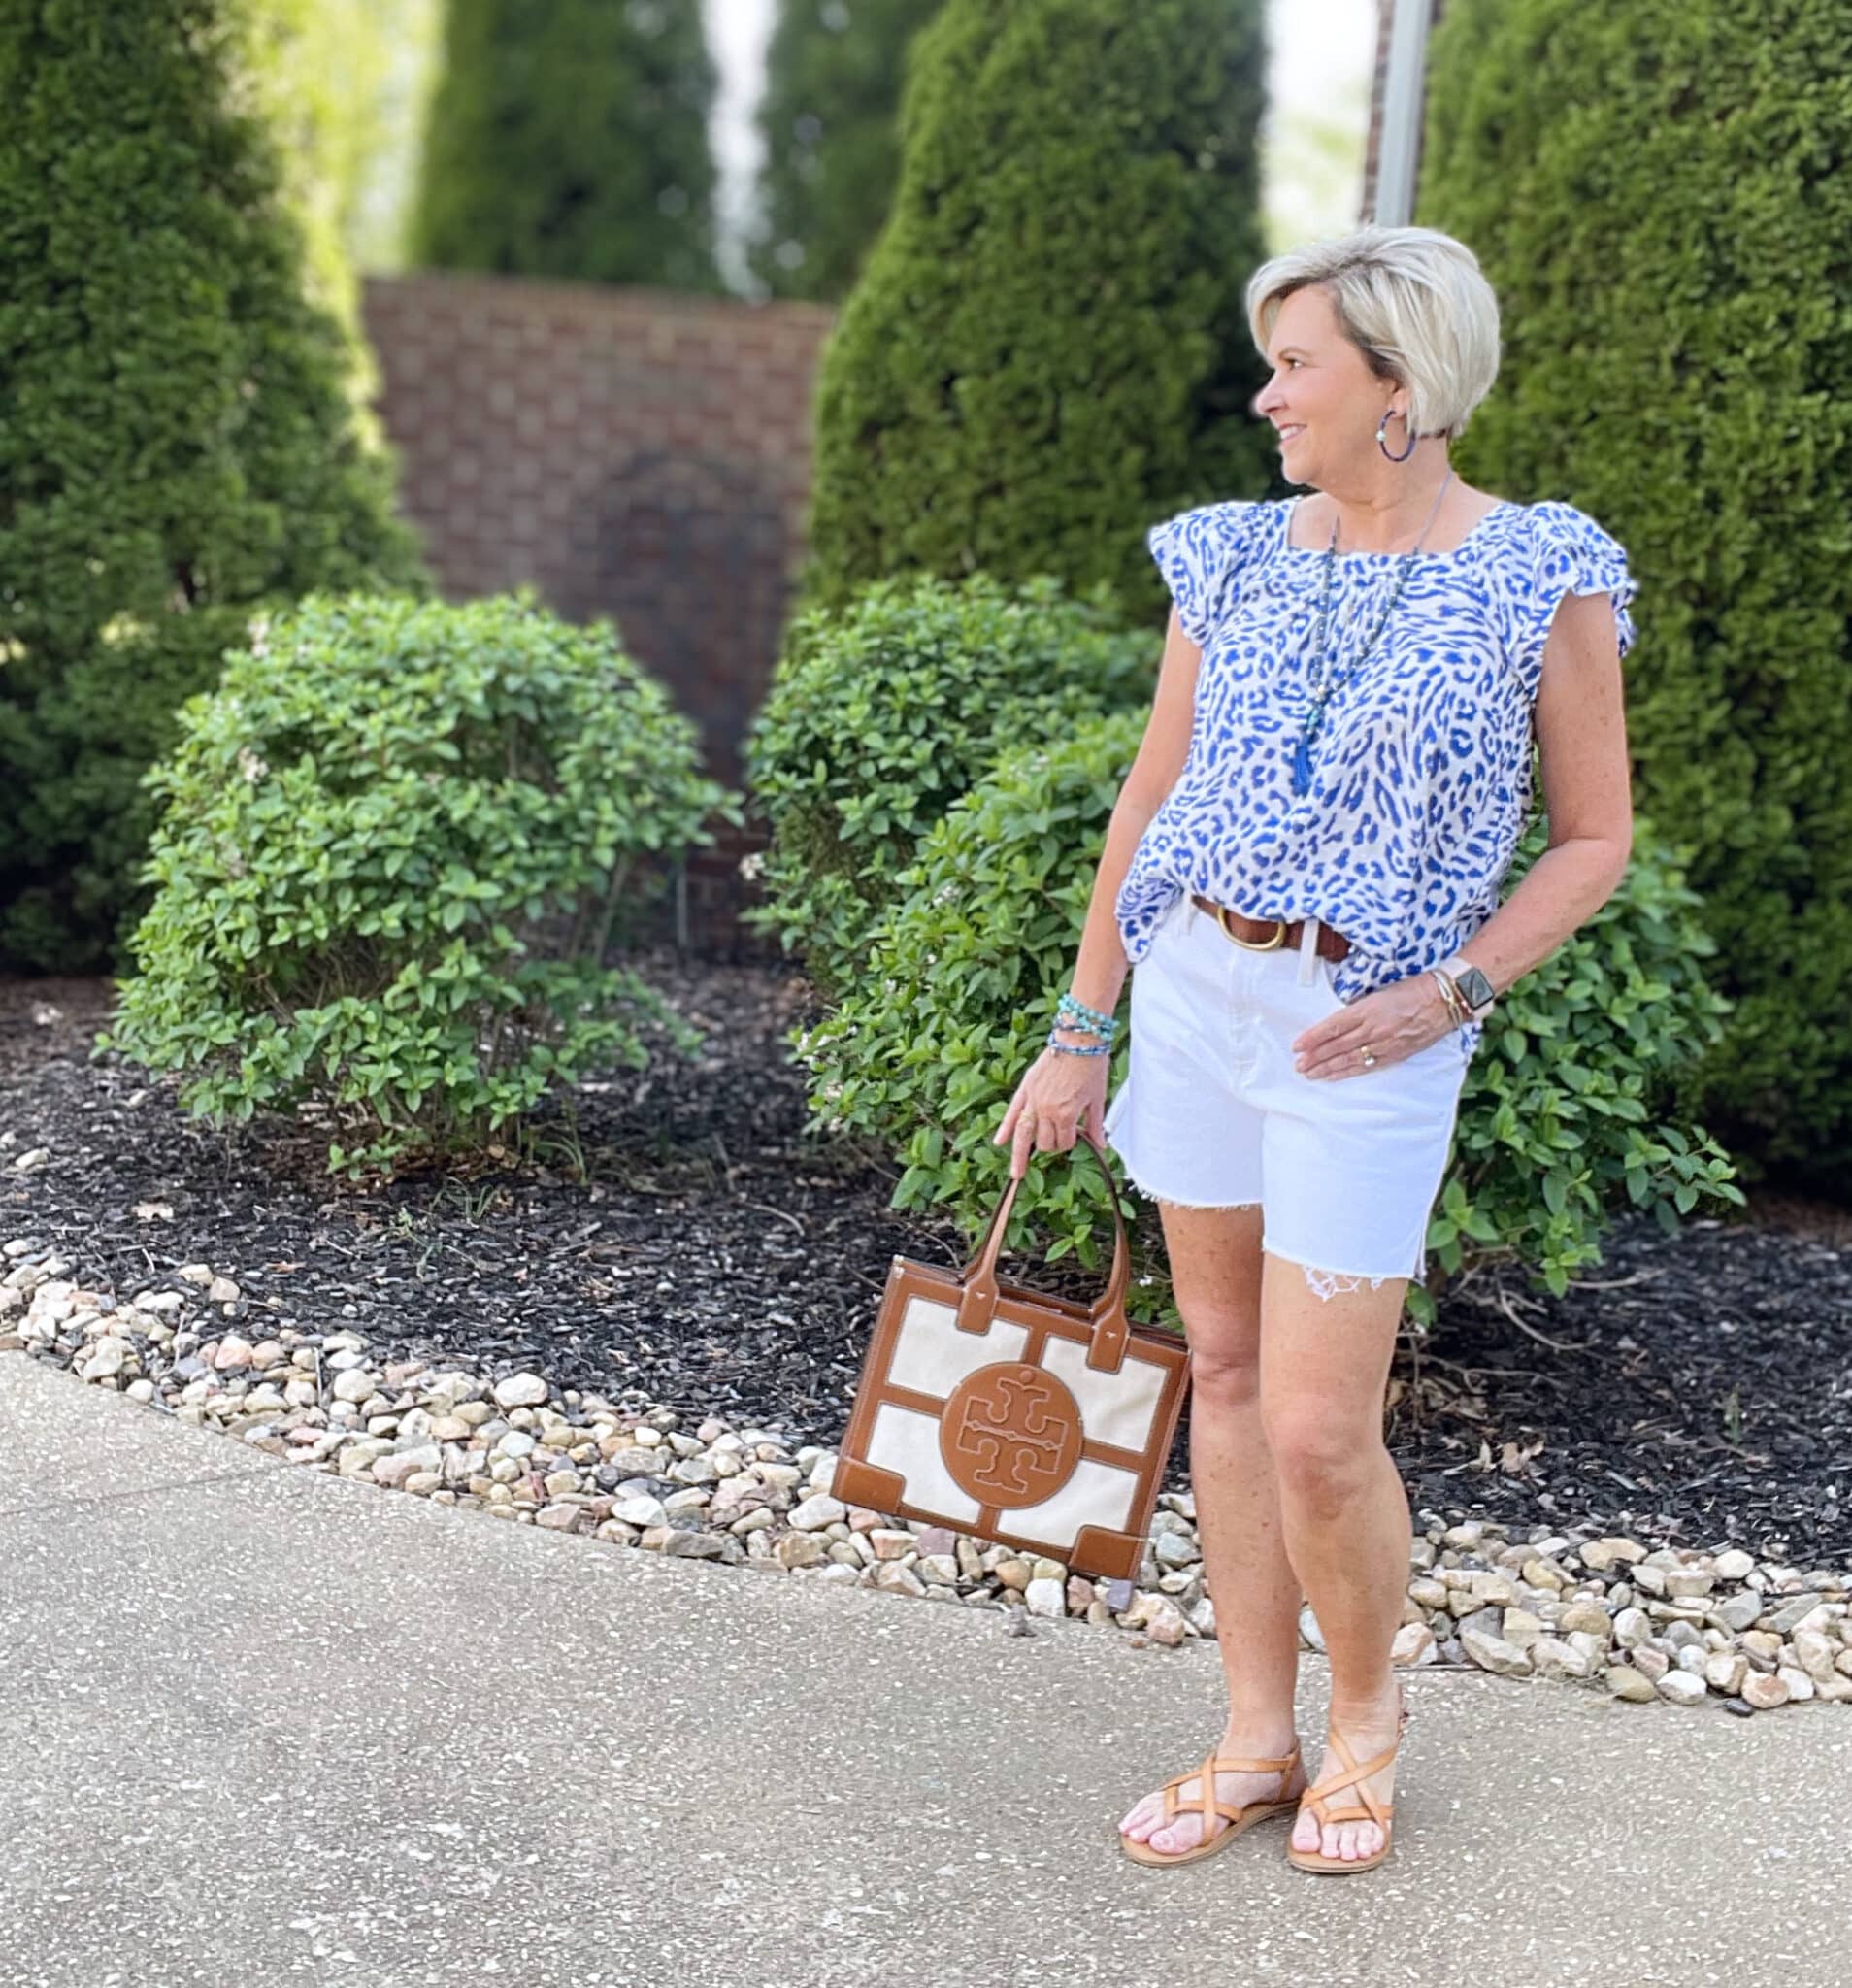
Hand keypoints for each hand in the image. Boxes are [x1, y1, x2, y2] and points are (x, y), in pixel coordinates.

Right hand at [992, 1044, 1110, 1179]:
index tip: (1077, 1133)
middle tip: (1061, 1135)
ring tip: (1016, 1172)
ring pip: (1023, 1134)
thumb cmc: (1092, 1064)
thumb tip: (1100, 1145)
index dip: (1071, 1141)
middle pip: (1045, 1142)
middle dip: (1053, 1144)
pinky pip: (1012, 1113)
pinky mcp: (1026, 1088)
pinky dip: (1005, 1129)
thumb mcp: (1098, 1098)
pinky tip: (999, 1142)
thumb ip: (1095, 1125)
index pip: (1064, 1142)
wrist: (1080, 1038)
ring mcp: (1033, 1099)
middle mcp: (1047, 1109)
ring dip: (1019, 1156)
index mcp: (1066, 1114)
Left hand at [1290, 971, 1455, 1079]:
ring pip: (1349, 1059)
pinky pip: (1367, 1066)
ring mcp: (1385, 1043)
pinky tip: (1334, 1076)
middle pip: (1337, 1046)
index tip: (1297, 1045)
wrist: (1444, 1001)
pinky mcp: (1395, 1054)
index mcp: (1368, 1008)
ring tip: (1309, 1073)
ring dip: (1327, 1067)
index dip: (1313, 1038)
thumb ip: (1359, 1008)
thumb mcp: (1380, 992)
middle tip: (1298, 1065)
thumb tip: (1339, 1022)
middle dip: (1315, 1057)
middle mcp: (1374, 1028)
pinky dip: (1348, 1072)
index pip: (1333, 1026)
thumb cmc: (1414, 990)